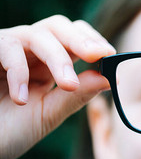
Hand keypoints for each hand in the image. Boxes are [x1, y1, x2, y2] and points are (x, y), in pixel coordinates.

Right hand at [0, 15, 115, 158]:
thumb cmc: (9, 132)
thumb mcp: (49, 114)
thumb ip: (77, 95)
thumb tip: (112, 77)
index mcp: (48, 65)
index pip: (75, 39)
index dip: (93, 42)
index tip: (110, 55)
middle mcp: (29, 53)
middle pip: (59, 26)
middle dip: (81, 39)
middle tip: (98, 54)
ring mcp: (6, 50)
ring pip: (38, 34)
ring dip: (58, 58)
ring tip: (68, 85)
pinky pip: (7, 47)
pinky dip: (19, 70)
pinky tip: (21, 98)